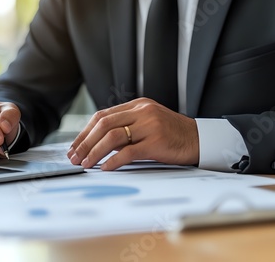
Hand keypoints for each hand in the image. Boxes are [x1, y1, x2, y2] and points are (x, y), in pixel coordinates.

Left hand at [67, 98, 198, 169]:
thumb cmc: (172, 134)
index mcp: (137, 105)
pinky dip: (113, 161)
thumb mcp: (148, 123)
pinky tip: (105, 168)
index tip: (75, 146)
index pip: (102, 116)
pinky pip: (129, 151)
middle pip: (103, 124)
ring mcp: (149, 125)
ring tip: (85, 164)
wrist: (199, 139)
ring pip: (113, 136)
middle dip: (85, 142)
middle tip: (74, 157)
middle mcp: (142, 112)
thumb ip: (127, 126)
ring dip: (95, 152)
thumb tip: (98, 142)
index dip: (85, 132)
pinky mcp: (157, 141)